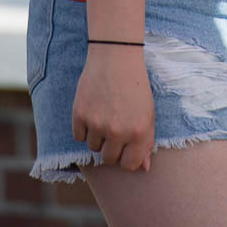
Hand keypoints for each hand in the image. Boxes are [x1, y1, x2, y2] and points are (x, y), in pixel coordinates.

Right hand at [71, 46, 155, 171]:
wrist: (115, 57)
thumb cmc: (135, 86)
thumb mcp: (148, 114)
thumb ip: (146, 143)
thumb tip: (144, 169)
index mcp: (139, 132)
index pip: (129, 165)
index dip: (127, 158)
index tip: (126, 147)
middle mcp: (118, 131)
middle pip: (108, 159)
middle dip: (111, 148)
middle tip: (114, 129)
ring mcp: (97, 123)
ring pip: (92, 147)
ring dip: (97, 137)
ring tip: (104, 115)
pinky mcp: (80, 114)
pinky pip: (79, 136)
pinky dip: (84, 128)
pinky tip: (92, 111)